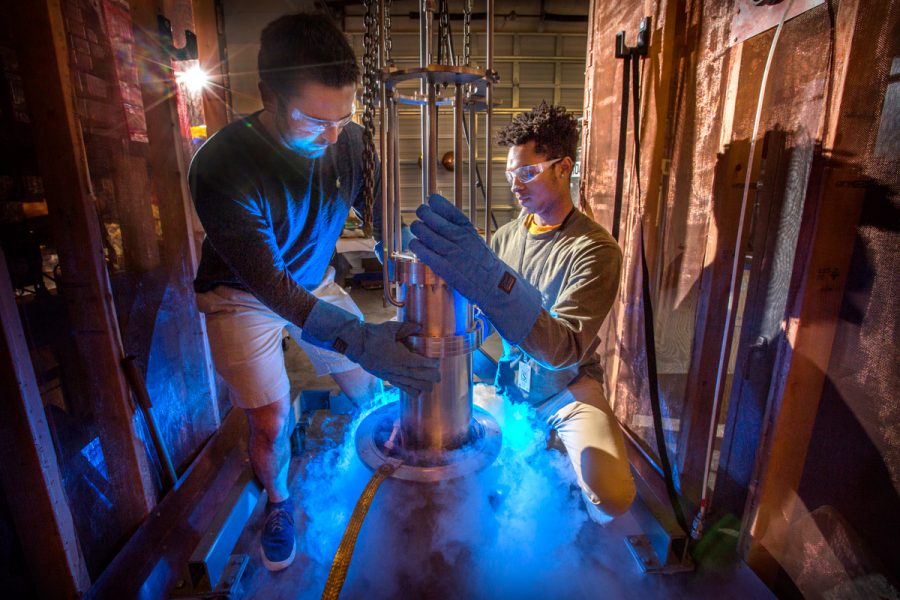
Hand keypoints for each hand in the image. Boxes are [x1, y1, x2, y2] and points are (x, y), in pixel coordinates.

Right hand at [301, 300, 439, 395]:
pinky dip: (408, 390)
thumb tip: (420, 327)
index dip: (428, 364)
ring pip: (407, 382)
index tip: (437, 364)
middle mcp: (394, 368)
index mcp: (397, 356)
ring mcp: (389, 373)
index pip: (416, 361)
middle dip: (427, 377)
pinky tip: (416, 394)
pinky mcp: (384, 376)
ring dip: (419, 386)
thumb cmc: (372, 334)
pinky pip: (398, 385)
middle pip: (414, 375)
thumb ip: (406, 327)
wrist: (355, 344)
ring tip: (430, 389)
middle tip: (439, 379)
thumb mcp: (390, 328)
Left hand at [409, 194, 542, 343]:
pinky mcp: (444, 267)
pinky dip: (416, 246)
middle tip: (421, 218)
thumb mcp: (473, 237)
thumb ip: (456, 226)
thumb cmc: (481, 261)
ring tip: (419, 232)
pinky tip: (417, 245)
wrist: (494, 284)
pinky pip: (422, 251)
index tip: (430, 205)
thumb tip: (435, 211)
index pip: (443, 206)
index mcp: (466, 227)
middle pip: (428, 216)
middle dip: (422, 214)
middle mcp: (458, 236)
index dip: (433, 203)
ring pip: (422, 231)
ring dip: (417, 229)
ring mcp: (451, 252)